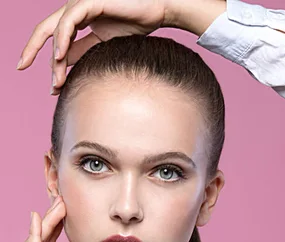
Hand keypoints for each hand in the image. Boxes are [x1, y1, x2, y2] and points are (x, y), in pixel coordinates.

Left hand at [16, 0, 170, 94]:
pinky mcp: (89, 2)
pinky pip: (69, 20)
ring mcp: (80, 4)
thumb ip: (84, 52)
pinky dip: (62, 38)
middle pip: (46, 30)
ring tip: (55, 77)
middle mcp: (75, 10)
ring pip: (56, 29)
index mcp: (79, 19)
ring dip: (54, 55)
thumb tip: (64, 65)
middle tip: (22, 67)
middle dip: (32, 49)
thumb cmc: (136, 25)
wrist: (157, 11)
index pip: (56, 39)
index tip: (50, 84)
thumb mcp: (106, 44)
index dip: (47, 58)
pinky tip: (60, 55)